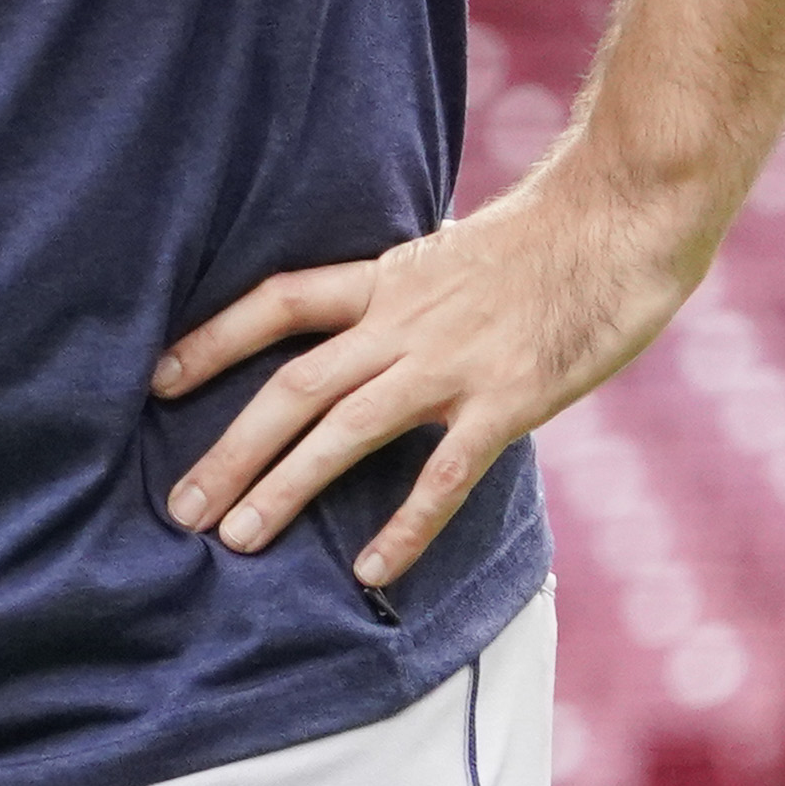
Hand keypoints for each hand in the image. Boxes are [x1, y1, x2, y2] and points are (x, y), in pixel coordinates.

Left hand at [161, 0, 784, 591]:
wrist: (626, 216)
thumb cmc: (554, 239)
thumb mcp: (457, 254)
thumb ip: (411, 294)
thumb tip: (378, 325)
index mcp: (388, 281)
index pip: (277, 304)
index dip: (213, 340)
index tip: (158, 379)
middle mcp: (403, 322)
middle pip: (292, 386)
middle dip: (229, 449)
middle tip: (179, 509)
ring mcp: (453, 363)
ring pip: (343, 430)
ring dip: (284, 487)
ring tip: (236, 540)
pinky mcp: (508, 400)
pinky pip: (444, 472)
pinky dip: (405, 524)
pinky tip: (369, 569)